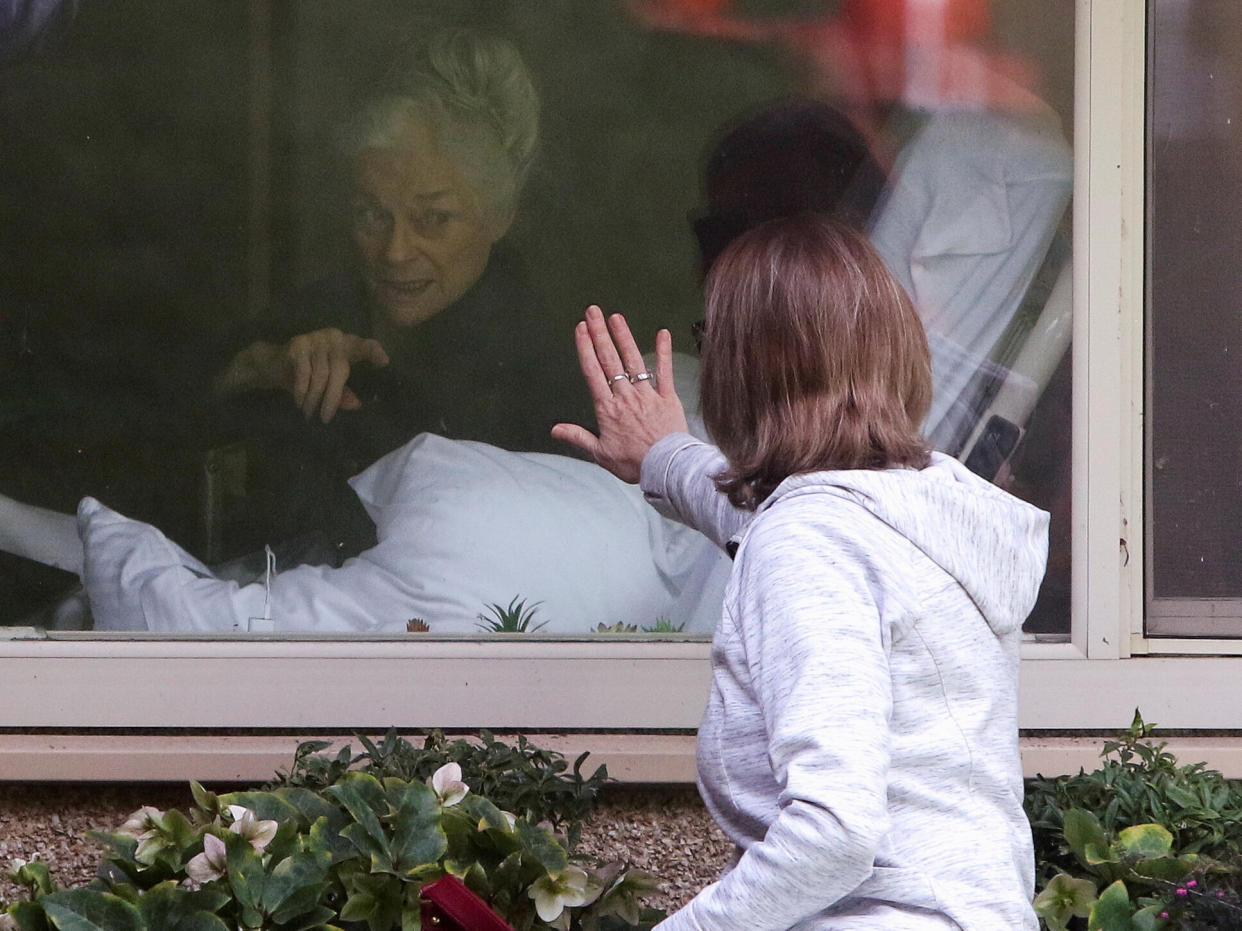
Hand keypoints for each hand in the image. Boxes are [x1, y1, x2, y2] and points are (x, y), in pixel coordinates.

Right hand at [216, 328, 389, 422]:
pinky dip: (302, 390)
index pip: (365, 345)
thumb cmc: (307, 375)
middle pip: (340, 370)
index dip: (374, 352)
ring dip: (314, 398)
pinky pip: (304, 372)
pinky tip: (299, 402)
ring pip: (321, 374)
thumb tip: (357, 405)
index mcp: (347, 346)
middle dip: (332, 398)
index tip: (384, 362)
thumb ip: (343, 393)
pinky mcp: (298, 343)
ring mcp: (316, 338)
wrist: (273, 364)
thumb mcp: (327, 386)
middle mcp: (335, 337)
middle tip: (325, 418)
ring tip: (309, 413)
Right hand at [551, 305, 687, 483]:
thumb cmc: (633, 463)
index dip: (585, 348)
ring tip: (615, 317)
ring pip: (633, 360)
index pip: (592, 372)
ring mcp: (647, 394)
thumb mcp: (600, 453)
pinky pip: (665, 371)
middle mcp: (625, 396)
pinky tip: (662, 333)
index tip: (580, 328)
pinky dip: (663, 352)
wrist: (664, 467)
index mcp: (607, 408)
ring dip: (624, 337)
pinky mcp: (668, 397)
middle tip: (593, 311)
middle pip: (609, 359)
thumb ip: (578, 437)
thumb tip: (555, 429)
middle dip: (599, 333)